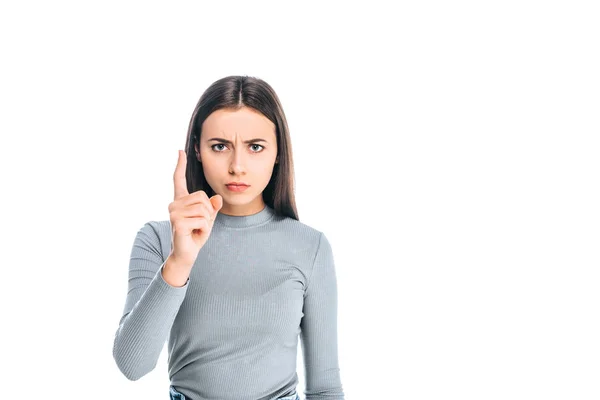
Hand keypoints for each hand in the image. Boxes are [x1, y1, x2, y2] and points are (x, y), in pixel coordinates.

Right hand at [168, 150, 222, 265]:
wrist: (186, 254)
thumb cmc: (195, 235)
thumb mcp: (208, 219)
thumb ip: (212, 207)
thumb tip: (217, 198)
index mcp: (180, 201)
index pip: (178, 180)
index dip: (180, 165)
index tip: (180, 151)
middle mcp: (174, 204)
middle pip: (202, 197)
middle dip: (208, 212)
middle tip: (200, 224)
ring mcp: (174, 212)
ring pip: (204, 209)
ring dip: (206, 221)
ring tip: (196, 229)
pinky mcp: (177, 222)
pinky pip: (202, 220)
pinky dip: (204, 229)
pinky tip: (195, 234)